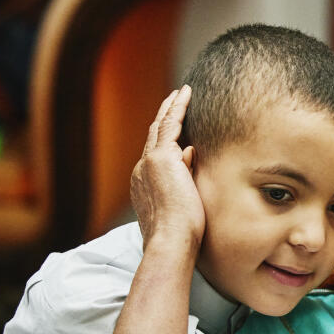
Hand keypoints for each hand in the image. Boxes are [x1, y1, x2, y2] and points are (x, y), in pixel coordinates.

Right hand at [131, 86, 204, 252]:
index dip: (164, 139)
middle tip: (173, 101)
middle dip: (164, 118)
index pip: (155, 155)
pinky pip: (170, 124)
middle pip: (153, 136)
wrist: (170, 240)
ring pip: (160, 127)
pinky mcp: (161, 157)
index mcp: (144, 183)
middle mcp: (142, 169)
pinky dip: (177, 108)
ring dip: (171, 108)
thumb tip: (191, 154)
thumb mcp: (180, 202)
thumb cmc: (179, 233)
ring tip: (180, 93)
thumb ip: (183, 178)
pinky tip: (185, 94)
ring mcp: (149, 162)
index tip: (173, 130)